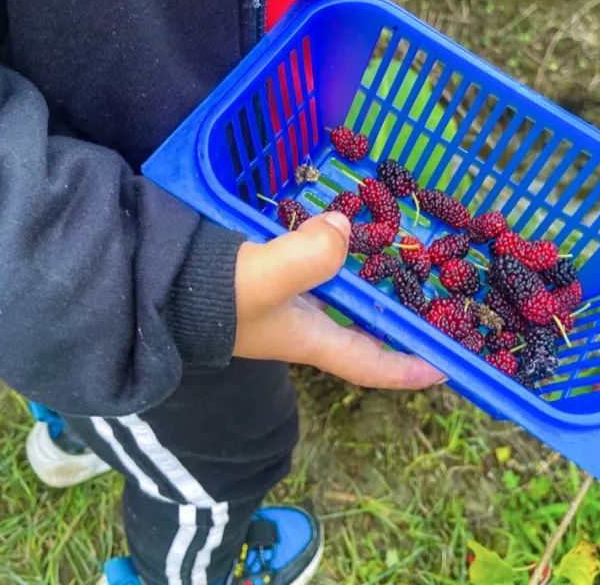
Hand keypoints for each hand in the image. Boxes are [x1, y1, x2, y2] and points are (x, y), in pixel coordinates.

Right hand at [232, 211, 445, 388]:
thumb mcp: (265, 278)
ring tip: (405, 261)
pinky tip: (348, 229)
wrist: (155, 282)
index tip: (444, 370)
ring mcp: (284, 300)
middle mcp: (302, 324)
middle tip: (435, 306)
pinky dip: (339, 253)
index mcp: (309, 338)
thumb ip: (311, 256)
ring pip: (342, 296)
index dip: (406, 370)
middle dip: (398, 323)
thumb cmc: (212, 295)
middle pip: (362, 330)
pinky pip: (319, 266)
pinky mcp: (267, 274)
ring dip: (372, 284)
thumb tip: (345, 228)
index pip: (368, 364)